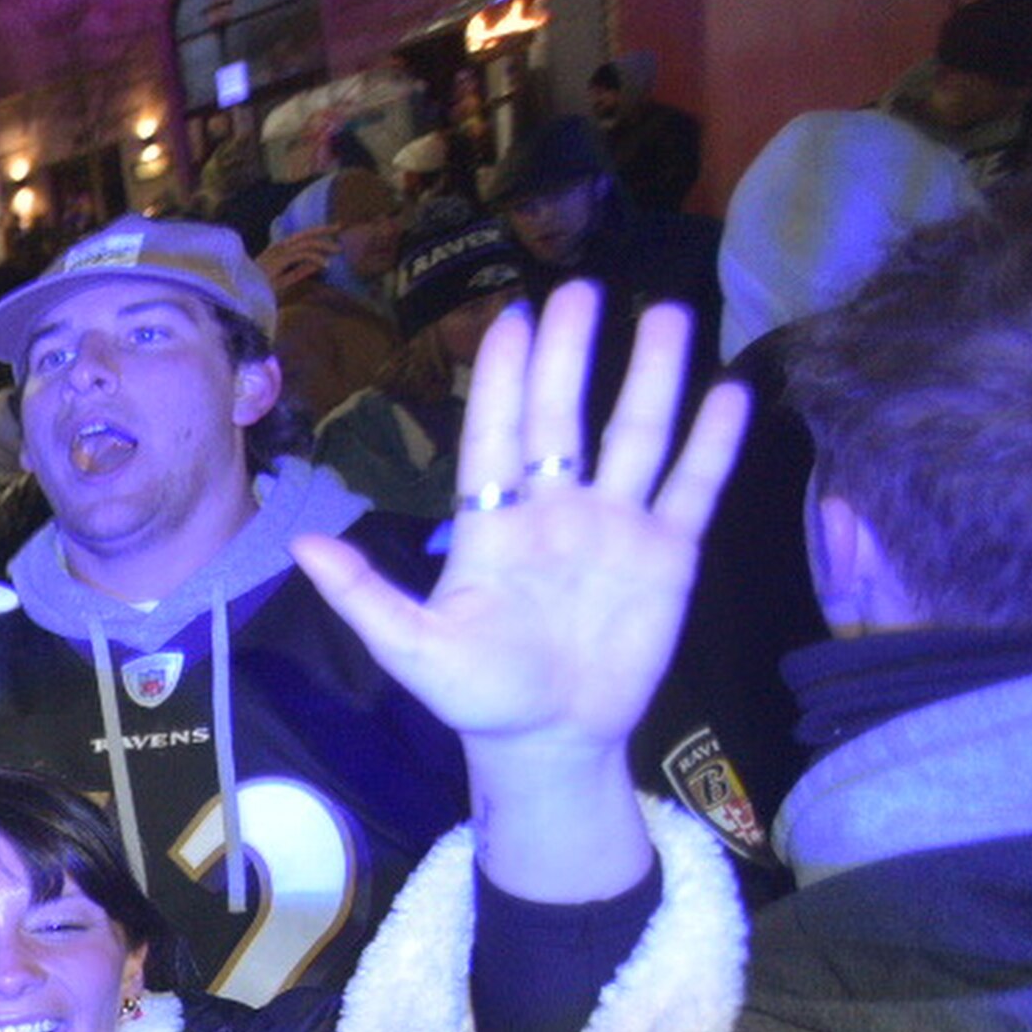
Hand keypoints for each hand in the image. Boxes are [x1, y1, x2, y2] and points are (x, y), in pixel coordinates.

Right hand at [258, 223, 339, 297]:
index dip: (316, 232)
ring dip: (323, 244)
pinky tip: (327, 264)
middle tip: (340, 226)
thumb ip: (301, 271)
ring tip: (338, 250)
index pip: (300, 237)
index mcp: (277, 251)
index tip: (332, 230)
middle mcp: (276, 248)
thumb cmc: (260, 292)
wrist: (243, 300)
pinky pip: (302, 254)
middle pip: (304, 234)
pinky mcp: (278, 261)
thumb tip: (319, 264)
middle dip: (323, 229)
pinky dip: (316, 257)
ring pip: (305, 243)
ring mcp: (276, 254)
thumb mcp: (285, 281)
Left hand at [295, 284, 743, 765]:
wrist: (552, 744)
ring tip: (665, 312)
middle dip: (570, 355)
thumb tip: (302, 545)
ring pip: (636, 435)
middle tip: (579, 288)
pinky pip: (693, 487)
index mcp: (492, 523)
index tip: (511, 317)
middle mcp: (555, 509)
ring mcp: (616, 526)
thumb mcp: (413, 650)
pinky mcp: (669, 554)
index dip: (501, 377)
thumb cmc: (478, 696)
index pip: (495, 434)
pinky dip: (712, 443)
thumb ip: (364, 596)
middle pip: (563, 417)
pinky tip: (729, 391)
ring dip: (651, 377)